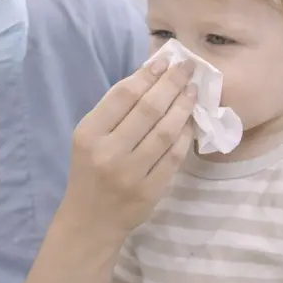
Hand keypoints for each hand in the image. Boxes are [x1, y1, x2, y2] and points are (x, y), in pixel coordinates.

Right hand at [63, 58, 195, 236]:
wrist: (91, 220)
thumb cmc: (90, 171)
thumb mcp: (89, 138)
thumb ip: (115, 110)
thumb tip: (151, 75)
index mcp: (89, 134)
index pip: (123, 95)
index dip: (147, 75)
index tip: (165, 61)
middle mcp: (108, 152)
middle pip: (148, 109)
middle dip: (172, 83)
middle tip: (188, 67)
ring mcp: (131, 174)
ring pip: (165, 131)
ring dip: (183, 106)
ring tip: (192, 90)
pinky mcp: (150, 191)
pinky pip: (174, 156)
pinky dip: (185, 136)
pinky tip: (191, 121)